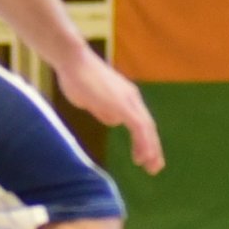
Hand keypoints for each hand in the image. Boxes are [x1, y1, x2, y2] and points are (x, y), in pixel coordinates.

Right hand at [56, 51, 164, 174]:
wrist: (73, 61)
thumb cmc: (78, 78)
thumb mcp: (93, 100)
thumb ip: (105, 110)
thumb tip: (114, 121)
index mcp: (126, 97)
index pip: (142, 122)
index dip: (146, 140)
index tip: (146, 158)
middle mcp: (132, 97)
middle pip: (148, 126)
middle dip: (153, 148)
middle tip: (155, 167)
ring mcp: (129, 100)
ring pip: (146, 128)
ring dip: (151, 149)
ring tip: (152, 167)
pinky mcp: (122, 104)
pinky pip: (138, 127)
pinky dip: (143, 143)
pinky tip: (143, 157)